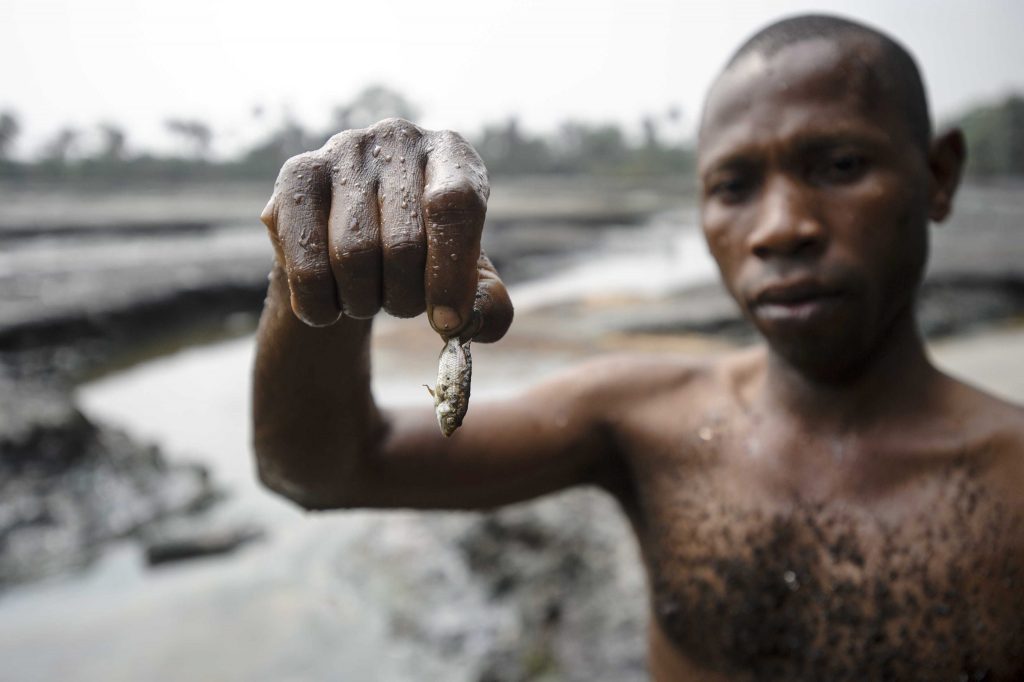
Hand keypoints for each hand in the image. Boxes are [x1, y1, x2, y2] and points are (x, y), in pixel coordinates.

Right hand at [260, 118, 511, 341]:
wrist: (350, 242)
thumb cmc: (421, 256)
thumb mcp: (466, 280)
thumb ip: (489, 305)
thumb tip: (468, 322)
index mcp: (452, 154)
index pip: (455, 205)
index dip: (451, 274)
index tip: (449, 322)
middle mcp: (397, 138)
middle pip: (402, 244)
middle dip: (406, 297)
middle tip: (403, 305)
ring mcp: (342, 151)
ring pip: (352, 256)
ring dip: (364, 302)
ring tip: (368, 297)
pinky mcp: (295, 176)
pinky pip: (306, 264)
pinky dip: (321, 305)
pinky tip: (330, 305)